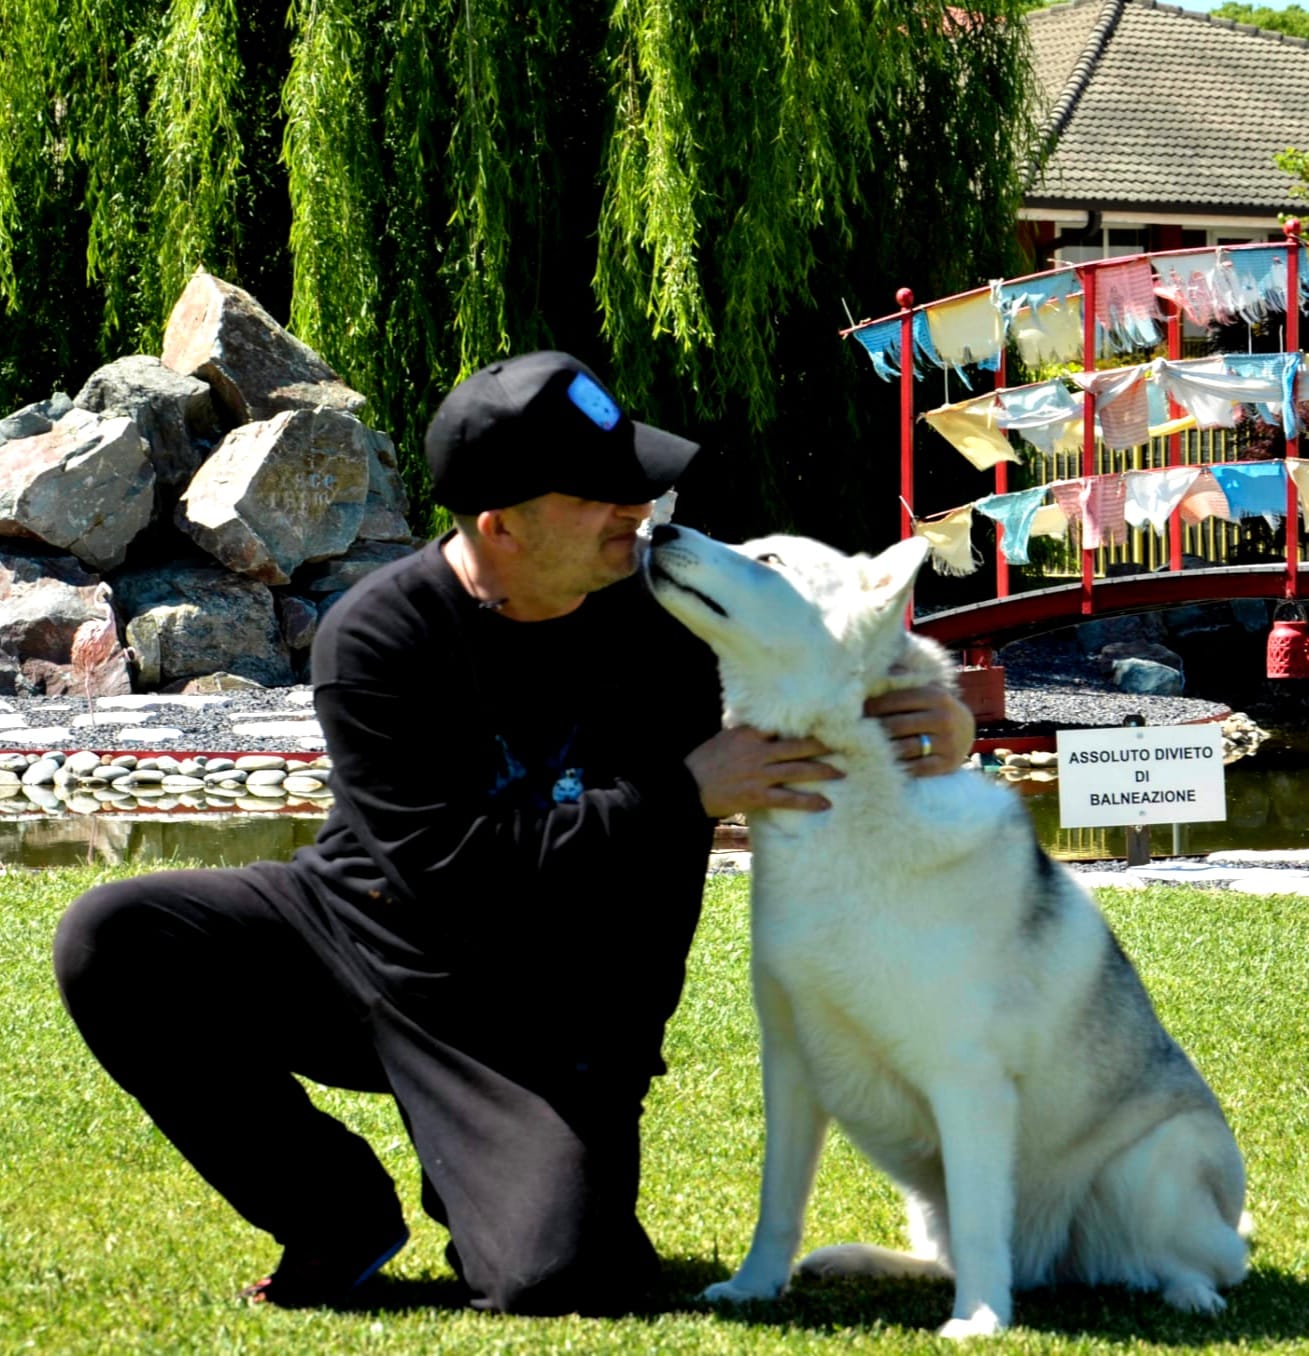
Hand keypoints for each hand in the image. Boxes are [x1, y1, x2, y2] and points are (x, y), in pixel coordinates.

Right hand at [685, 725, 844, 819]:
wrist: (686, 788)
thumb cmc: (703, 761)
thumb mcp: (724, 737)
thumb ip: (746, 732)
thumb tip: (763, 727)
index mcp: (748, 733)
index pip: (782, 725)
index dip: (803, 725)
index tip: (822, 723)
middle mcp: (757, 751)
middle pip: (797, 746)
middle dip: (821, 746)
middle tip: (843, 744)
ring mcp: (758, 774)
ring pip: (797, 770)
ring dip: (822, 771)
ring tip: (841, 772)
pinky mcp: (757, 796)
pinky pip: (788, 798)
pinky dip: (808, 801)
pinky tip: (825, 803)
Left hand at [864, 684, 973, 778]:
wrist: (966, 731)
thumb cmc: (933, 708)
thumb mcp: (925, 690)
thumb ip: (904, 681)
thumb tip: (878, 669)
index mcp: (935, 696)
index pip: (896, 700)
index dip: (873, 706)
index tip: (857, 712)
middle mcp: (943, 718)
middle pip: (897, 726)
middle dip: (873, 730)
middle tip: (854, 733)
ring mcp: (948, 742)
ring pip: (905, 748)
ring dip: (882, 749)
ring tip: (864, 748)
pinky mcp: (948, 764)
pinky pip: (916, 768)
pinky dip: (898, 767)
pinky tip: (883, 765)